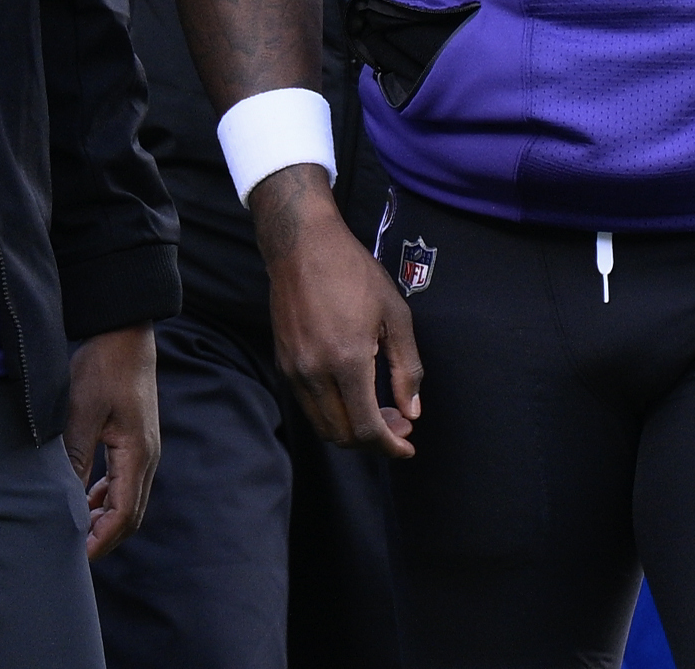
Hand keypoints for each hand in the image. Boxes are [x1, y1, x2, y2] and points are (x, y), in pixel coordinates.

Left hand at [65, 326, 160, 557]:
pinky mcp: (137, 441)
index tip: (73, 558)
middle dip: (102, 538)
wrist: (125, 335)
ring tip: (73, 530)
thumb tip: (64, 502)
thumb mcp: (81, 413)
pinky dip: (106, 500)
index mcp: (137, 454)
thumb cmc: (103, 368)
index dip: (99, 541)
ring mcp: (145, 450)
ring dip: (104, 520)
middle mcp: (147, 457)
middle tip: (69, 552)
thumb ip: (74, 458)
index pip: (123, 515)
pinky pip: (125, 483)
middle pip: (130, 515)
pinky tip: (86, 499)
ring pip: (129, 501)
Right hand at [250, 165, 419, 456]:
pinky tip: (355, 395)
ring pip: (323, 425)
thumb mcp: (395, 314)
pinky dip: (334, 413)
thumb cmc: (354, 273)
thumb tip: (411, 411)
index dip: (390, 446)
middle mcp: (315, 373)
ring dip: (353, 430)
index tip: (407, 447)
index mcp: (347, 361)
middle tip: (400, 424)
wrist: (302, 246)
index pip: (366, 428)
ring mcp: (294, 371)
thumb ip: (406, 368)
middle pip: (343, 436)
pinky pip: (309, 406)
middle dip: (374, 441)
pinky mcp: (283, 364)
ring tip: (381, 412)